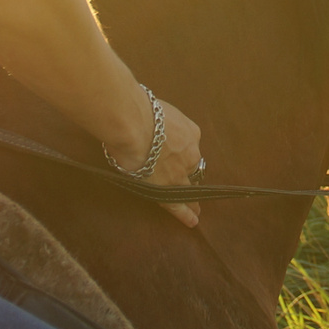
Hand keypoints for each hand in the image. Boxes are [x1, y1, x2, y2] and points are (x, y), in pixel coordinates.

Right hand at [105, 84, 204, 226]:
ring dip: (193, 198)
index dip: (184, 154)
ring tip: (196, 209)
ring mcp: (180, 172)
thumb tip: (141, 116)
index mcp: (190, 131)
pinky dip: (186, 213)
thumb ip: (154, 118)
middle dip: (190, 175)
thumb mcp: (154, 107)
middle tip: (191, 185)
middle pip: (192, 167)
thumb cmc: (138, 109)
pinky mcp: (168, 188)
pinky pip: (179, 204)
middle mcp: (190, 152)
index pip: (189, 147)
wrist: (133, 123)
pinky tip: (192, 221)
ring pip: (190, 187)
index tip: (180, 158)